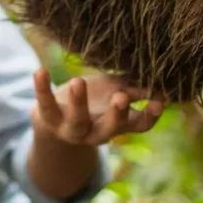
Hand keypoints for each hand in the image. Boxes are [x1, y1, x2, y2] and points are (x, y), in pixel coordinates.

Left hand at [31, 69, 165, 145]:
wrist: (56, 115)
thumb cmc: (95, 100)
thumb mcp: (115, 92)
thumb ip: (135, 88)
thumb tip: (162, 81)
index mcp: (117, 125)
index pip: (138, 126)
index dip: (150, 116)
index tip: (159, 102)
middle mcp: (96, 131)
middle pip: (108, 129)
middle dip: (116, 115)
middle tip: (121, 97)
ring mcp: (71, 128)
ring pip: (76, 120)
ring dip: (78, 102)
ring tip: (79, 81)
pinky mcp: (49, 117)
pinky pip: (45, 103)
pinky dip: (42, 87)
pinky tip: (40, 70)